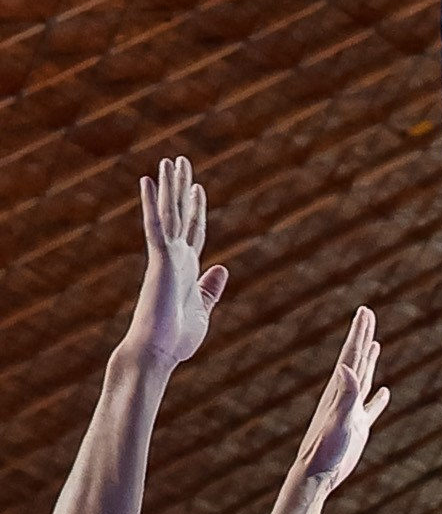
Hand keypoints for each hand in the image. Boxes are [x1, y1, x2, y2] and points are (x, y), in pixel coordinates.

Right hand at [124, 157, 226, 370]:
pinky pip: (155, 227)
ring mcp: (166, 257)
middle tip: (182, 161)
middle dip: (182, 188)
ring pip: (168, 214)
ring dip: (169, 187)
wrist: (158, 353)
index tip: (197, 188)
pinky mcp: (159, 261)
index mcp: (187, 269)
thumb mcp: (203, 310)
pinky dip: (151, 204)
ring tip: (170, 160)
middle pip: (180, 215)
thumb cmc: (176, 338)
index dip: (197, 209)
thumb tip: (222, 268)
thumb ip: (211, 289)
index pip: (194, 231)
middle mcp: (175, 258)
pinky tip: (148, 180)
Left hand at [295, 308, 389, 490]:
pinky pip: (370, 408)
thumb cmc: (324, 449)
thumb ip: (344, 394)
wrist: (317, 474)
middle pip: (356, 360)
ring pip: (363, 379)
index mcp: (338, 390)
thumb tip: (345, 366)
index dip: (359, 332)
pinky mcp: (357, 428)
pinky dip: (378, 398)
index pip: (352, 355)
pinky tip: (384, 392)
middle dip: (362, 336)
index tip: (364, 311)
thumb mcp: (337, 420)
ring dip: (369, 361)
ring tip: (374, 344)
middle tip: (367, 314)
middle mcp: (344, 397)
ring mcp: (351, 412)